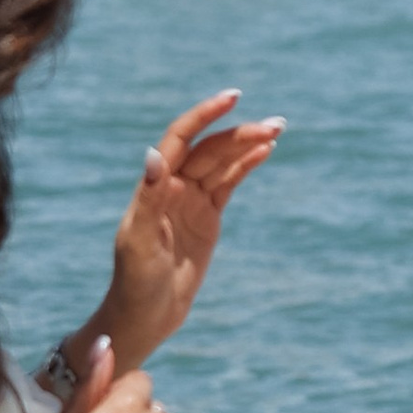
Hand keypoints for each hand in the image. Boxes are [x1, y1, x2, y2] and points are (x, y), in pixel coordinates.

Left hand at [99, 92, 285, 362]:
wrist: (145, 314)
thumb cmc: (135, 280)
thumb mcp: (139, 241)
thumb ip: (149, 197)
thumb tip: (154, 155)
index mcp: (154, 185)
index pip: (181, 137)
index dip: (204, 115)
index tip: (232, 98)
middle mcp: (173, 186)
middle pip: (210, 148)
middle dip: (240, 133)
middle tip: (275, 125)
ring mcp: (192, 200)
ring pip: (223, 163)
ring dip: (248, 144)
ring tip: (277, 129)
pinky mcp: (208, 218)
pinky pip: (229, 184)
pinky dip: (246, 166)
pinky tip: (265, 151)